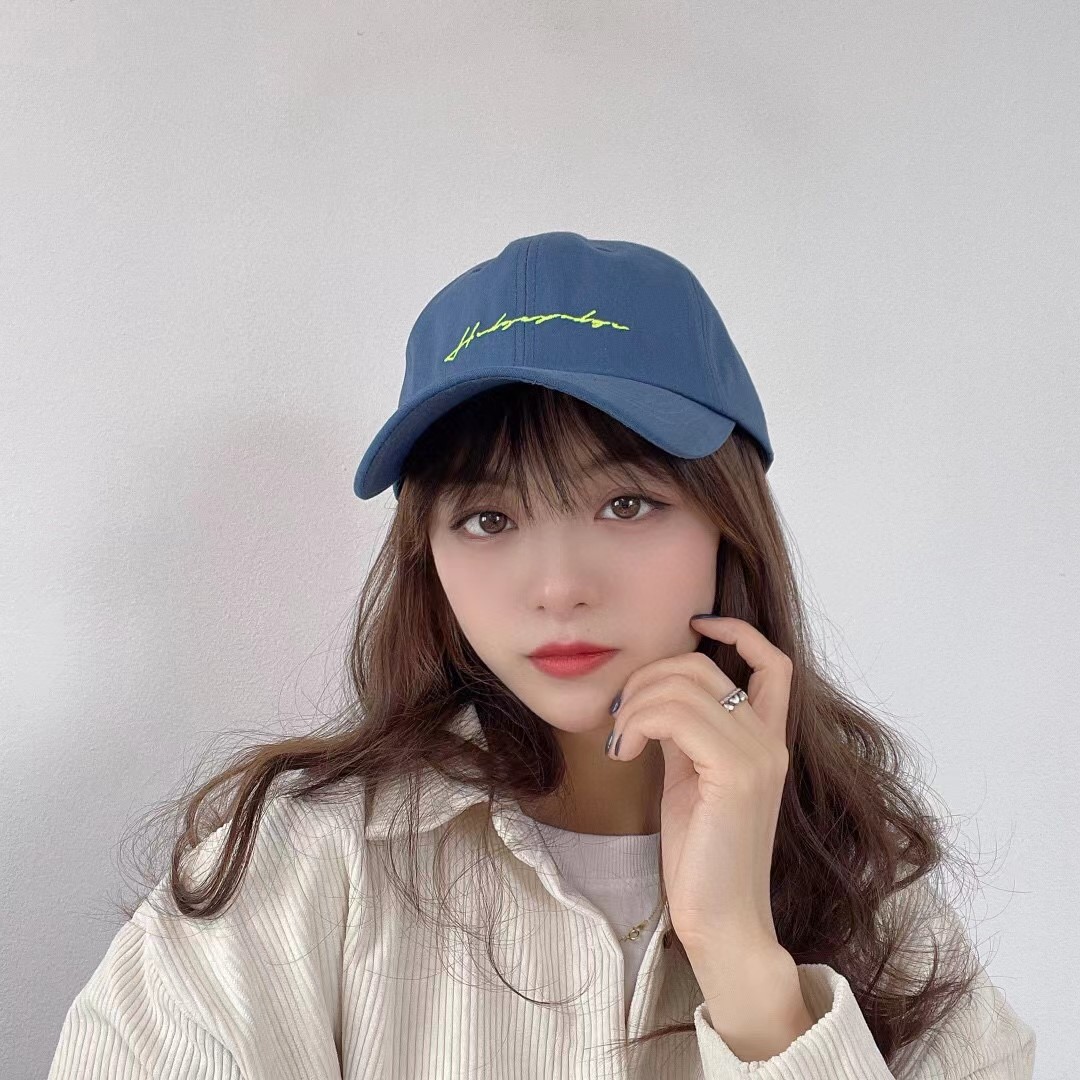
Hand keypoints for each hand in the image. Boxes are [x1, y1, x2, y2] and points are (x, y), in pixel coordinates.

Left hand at [606, 615, 792, 951]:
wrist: (723, 920)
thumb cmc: (703, 855)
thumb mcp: (691, 778)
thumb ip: (686, 734)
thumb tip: (655, 697)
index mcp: (766, 740)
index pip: (772, 664)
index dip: (736, 631)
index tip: (693, 624)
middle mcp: (770, 741)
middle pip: (703, 667)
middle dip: (648, 677)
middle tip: (620, 716)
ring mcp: (758, 755)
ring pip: (684, 686)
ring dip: (635, 704)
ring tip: (620, 741)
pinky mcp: (736, 774)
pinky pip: (677, 715)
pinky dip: (638, 723)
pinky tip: (624, 753)